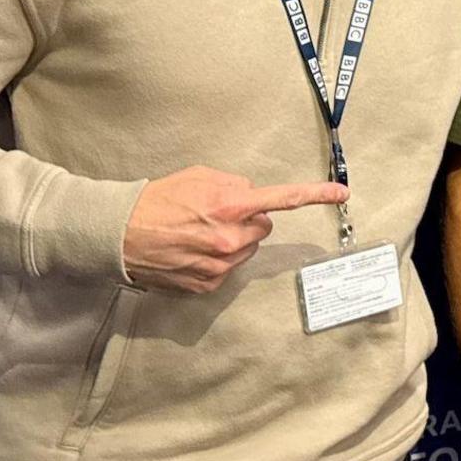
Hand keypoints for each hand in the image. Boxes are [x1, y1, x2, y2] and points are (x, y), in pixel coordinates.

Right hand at [120, 166, 345, 294]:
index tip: (341, 193)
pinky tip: (191, 251)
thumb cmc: (156, 201)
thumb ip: (231, 183)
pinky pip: (228, 269)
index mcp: (229, 206)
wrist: (119, 235)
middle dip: (247, 220)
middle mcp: (229, 238)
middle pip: (262, 227)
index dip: (314, 194)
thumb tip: (250, 194)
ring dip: (232, 240)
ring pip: (246, 249)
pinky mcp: (209, 284)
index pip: (280, 199)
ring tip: (197, 233)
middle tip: (215, 215)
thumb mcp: (197, 176)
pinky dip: (216, 259)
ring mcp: (220, 265)